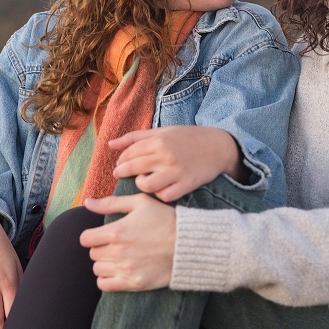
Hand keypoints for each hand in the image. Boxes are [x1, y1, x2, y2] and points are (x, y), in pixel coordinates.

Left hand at [81, 192, 176, 290]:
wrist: (188, 244)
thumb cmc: (164, 219)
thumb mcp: (140, 203)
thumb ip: (111, 203)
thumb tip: (87, 202)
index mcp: (117, 231)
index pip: (85, 239)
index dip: (92, 236)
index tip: (102, 235)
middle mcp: (118, 252)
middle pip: (93, 254)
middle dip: (101, 248)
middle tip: (116, 245)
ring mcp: (126, 269)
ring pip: (98, 269)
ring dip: (105, 264)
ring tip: (119, 257)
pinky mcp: (134, 283)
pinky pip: (105, 285)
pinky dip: (107, 279)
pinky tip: (118, 271)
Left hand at [110, 125, 242, 201]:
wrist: (218, 146)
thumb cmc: (187, 138)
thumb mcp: (162, 132)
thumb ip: (135, 137)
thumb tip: (110, 144)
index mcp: (159, 141)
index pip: (129, 153)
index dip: (121, 161)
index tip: (120, 165)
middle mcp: (165, 156)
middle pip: (132, 168)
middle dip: (122, 173)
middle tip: (121, 175)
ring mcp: (176, 171)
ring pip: (146, 185)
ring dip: (140, 184)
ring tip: (142, 182)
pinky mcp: (187, 184)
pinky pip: (165, 196)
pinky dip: (159, 194)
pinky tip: (159, 189)